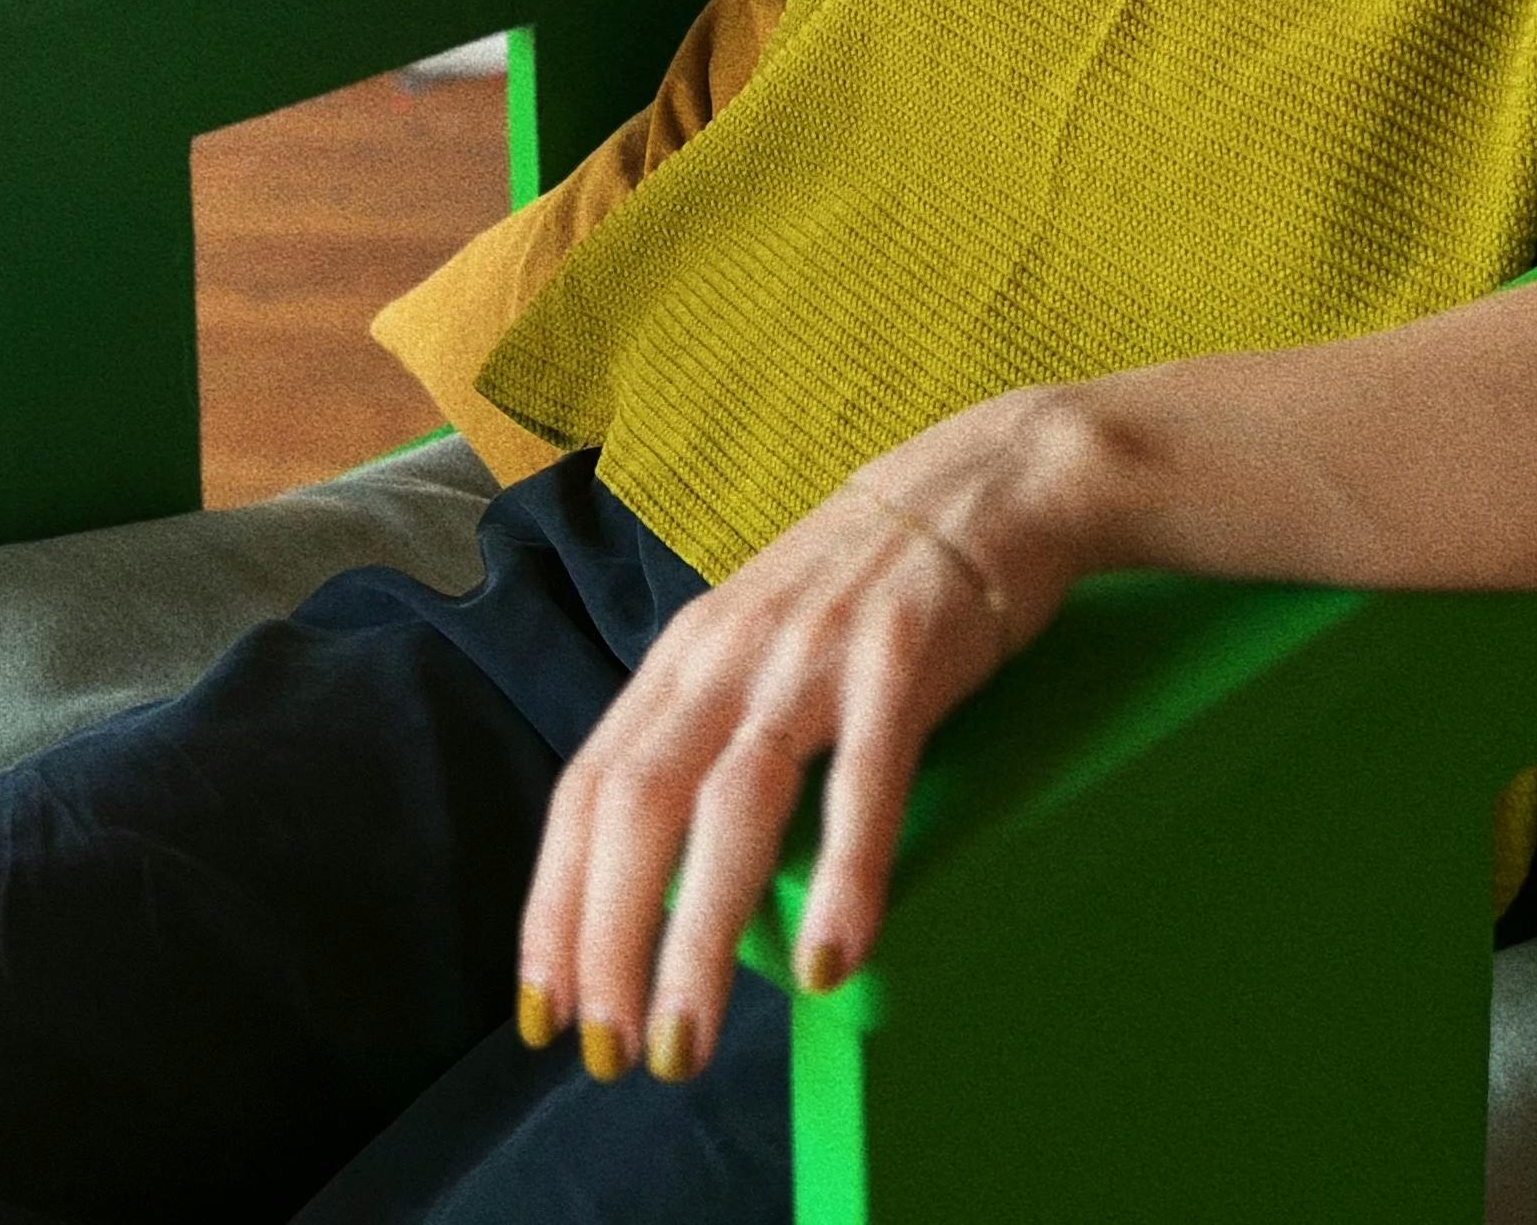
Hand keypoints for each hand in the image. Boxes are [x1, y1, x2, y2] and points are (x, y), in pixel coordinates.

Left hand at [515, 389, 1093, 1087]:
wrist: (993, 477)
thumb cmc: (870, 586)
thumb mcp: (766, 645)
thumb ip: (715, 732)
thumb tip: (665, 873)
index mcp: (689, 655)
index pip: (589, 789)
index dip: (557, 903)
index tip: (544, 1012)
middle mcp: (732, 652)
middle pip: (637, 805)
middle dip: (607, 939)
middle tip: (606, 1058)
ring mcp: (816, 652)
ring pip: (732, 804)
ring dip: (696, 936)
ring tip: (682, 1043)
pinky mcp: (905, 657)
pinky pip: (866, 778)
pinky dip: (841, 874)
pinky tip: (826, 964)